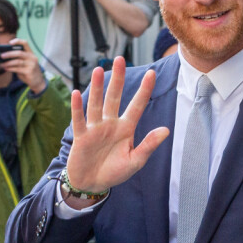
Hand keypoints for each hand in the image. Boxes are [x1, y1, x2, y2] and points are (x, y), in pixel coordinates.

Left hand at [0, 39, 45, 93]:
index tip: (9, 43)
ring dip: (8, 63)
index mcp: (31, 53)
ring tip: (2, 64)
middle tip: (1, 56)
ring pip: (17, 61)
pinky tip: (6, 69)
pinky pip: (17, 69)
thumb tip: (4, 56)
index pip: (25, 43)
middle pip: (19, 53)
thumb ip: (18, 59)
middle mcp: (32, 57)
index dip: (17, 41)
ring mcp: (32, 64)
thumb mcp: (25, 63)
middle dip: (9, 54)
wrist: (37, 81)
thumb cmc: (29, 71)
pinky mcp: (29, 71)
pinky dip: (10, 68)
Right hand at [66, 57, 169, 194]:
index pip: (137, 105)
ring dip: (96, 87)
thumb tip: (166, 130)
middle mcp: (110, 124)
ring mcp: (95, 128)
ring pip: (96, 104)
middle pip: (114, 97)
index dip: (144, 90)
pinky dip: (77, 108)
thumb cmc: (115, 172)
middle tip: (120, 59)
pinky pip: (79, 120)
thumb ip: (149, 145)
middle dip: (118, 79)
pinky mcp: (81, 137)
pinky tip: (77, 93)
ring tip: (98, 69)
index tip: (151, 73)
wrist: (92, 184)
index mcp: (126, 128)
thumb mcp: (135, 161)